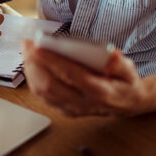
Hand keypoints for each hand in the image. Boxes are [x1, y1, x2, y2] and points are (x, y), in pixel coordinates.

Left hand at [21, 40, 148, 116]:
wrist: (128, 104)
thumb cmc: (125, 82)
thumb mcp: (129, 70)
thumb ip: (119, 62)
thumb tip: (110, 53)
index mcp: (100, 91)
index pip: (71, 75)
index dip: (51, 60)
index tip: (37, 46)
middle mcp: (83, 103)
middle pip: (50, 86)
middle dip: (34, 64)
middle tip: (27, 45)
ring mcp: (72, 109)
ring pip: (42, 92)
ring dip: (30, 70)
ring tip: (27, 51)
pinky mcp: (65, 110)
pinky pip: (42, 96)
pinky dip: (33, 78)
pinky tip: (31, 64)